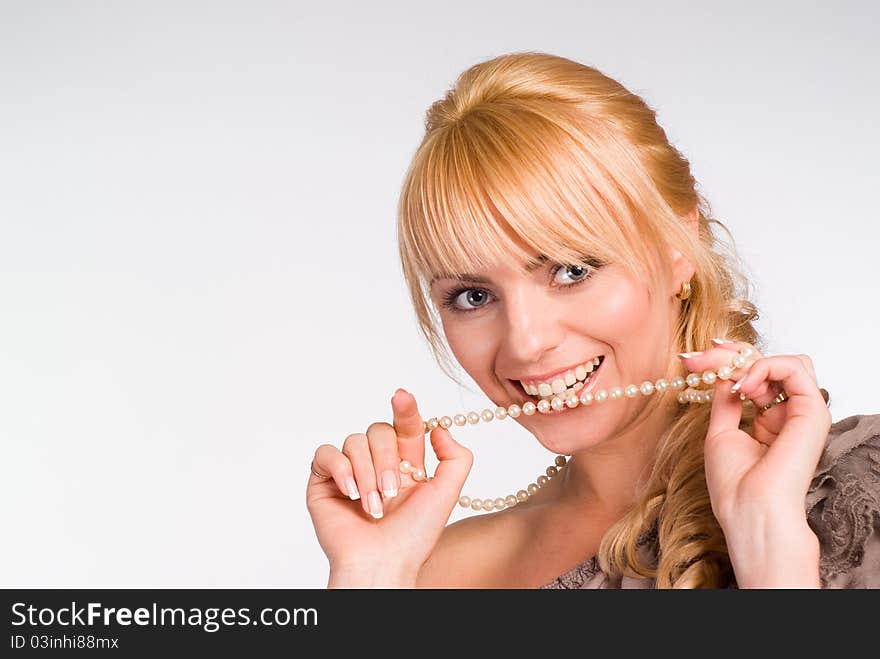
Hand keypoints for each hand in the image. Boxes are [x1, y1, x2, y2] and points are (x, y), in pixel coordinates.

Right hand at [305, 388, 472, 586]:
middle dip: (386, 460)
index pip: (405, 425)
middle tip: (392, 492)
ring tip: (373, 506)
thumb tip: (439, 427)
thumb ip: (456, 457)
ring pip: (354, 441)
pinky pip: (326, 453)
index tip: (403, 396)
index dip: (405, 409)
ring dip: (366, 474)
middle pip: (379, 430)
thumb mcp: (447, 493)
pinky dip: (340, 469)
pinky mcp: (323, 481)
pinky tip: (350, 493)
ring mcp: (349, 471)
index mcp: (404, 463)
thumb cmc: (413, 537)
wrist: (381, 562)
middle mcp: (376, 463)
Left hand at [678, 339, 830, 586]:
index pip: (754, 377)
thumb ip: (727, 400)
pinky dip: (766, 366)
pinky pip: (795, 368)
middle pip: (770, 364)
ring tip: (730, 380)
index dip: (725, 362)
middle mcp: (789, 415)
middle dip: (731, 353)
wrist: (750, 511)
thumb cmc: (734, 484)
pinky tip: (745, 385)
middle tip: (698, 357)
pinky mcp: (813, 412)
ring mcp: (803, 413)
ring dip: (750, 359)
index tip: (692, 360)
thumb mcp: (720, 433)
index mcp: (769, 421)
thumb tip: (725, 372)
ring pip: (787, 361)